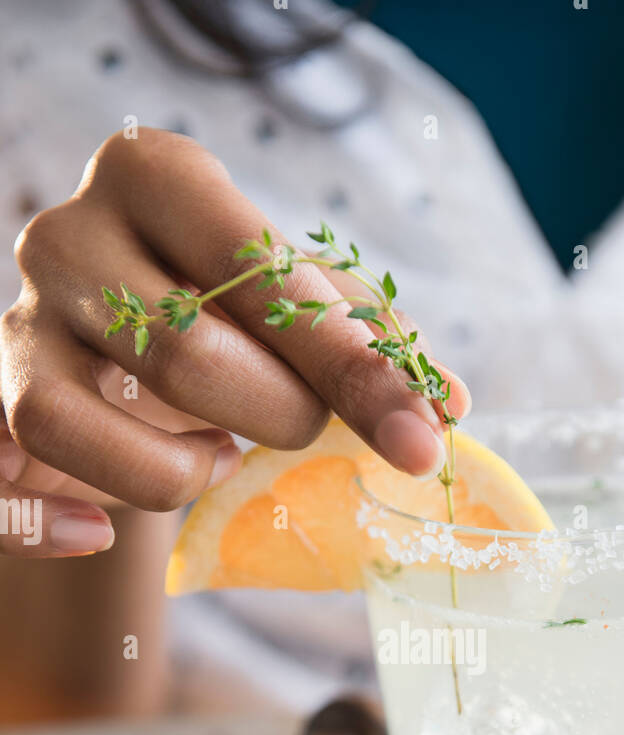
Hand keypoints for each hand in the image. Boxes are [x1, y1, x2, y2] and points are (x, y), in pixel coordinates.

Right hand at [0, 128, 469, 557]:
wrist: (109, 347)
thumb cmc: (220, 316)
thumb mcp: (294, 308)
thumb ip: (367, 343)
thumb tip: (445, 406)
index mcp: (157, 177)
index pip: (260, 274)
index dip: (351, 367)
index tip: (422, 438)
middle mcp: (69, 235)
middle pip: (182, 351)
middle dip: (274, 416)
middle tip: (301, 431)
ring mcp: (18, 324)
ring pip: (78, 422)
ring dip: (173, 471)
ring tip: (216, 457)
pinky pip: (2, 480)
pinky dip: (50, 523)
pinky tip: (100, 534)